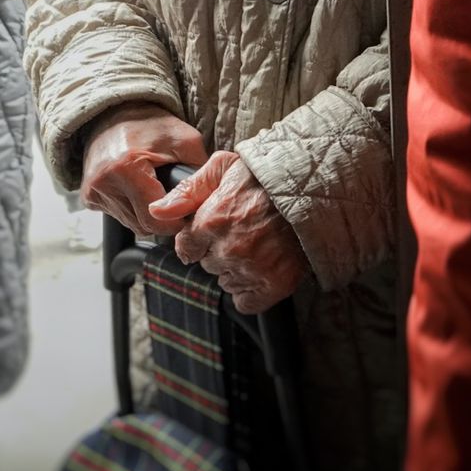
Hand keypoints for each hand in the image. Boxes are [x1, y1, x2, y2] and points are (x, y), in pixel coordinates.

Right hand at [79, 105, 207, 236]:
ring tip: (153, 188)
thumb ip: (199, 172)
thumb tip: (207, 202)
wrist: (118, 112)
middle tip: (171, 197)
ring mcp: (93, 191)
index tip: (184, 210)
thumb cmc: (152, 125)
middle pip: (142, 225)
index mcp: (126, 169)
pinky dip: (130, 207)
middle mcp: (103, 183)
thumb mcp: (185, 140)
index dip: (175, 220)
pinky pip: (117, 215)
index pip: (155, 220)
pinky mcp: (88, 196)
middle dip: (162, 217)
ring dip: (145, 213)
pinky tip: (135, 188)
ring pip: (130, 223)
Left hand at [150, 151, 306, 314]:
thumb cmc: (267, 175)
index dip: (196, 239)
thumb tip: (157, 211)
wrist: (313, 187)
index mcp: (211, 221)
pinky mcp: (274, 284)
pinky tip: (259, 271)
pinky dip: (250, 291)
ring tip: (256, 246)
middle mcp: (228, 249)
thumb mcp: (222, 168)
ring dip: (235, 269)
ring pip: (226, 281)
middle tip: (241, 232)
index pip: (186, 248)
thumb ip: (187, 191)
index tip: (212, 231)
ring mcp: (252, 269)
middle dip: (217, 251)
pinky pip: (246, 302)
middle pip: (207, 265)